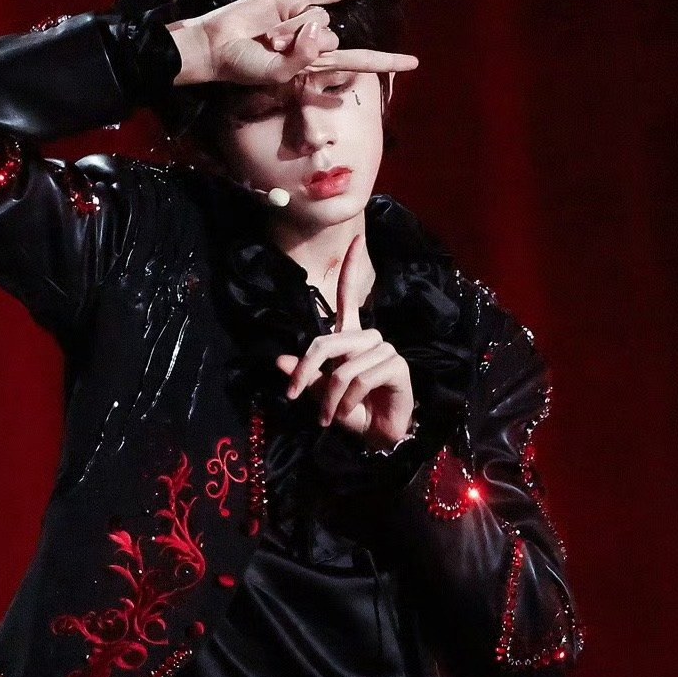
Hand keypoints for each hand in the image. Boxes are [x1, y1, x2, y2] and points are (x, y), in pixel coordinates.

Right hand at [167, 0, 419, 86]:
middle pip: (332, 39)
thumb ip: (301, 59)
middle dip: (302, 45)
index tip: (413, 62)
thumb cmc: (242, 67)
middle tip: (271, 49)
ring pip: (320, 19)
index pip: (358, 62)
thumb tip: (318, 28)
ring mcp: (306, 18)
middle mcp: (314, 41)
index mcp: (313, 64)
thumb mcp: (275, 75)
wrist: (217, 44)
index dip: (386, 62)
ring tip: (267, 35)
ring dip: (292, 28)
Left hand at [274, 233, 415, 448]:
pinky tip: (350, 412)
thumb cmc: (349, 412)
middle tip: (293, 395)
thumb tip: (280, 360)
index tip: (357, 239)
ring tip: (329, 415)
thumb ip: (303, 376)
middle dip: (306, 372)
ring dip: (328, 397)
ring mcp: (385, 350)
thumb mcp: (319, 394)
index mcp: (351, 338)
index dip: (353, 268)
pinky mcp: (397, 367)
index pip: (351, 297)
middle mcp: (369, 338)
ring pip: (342, 367)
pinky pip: (360, 378)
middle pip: (327, 342)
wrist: (376, 438)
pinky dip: (346, 401)